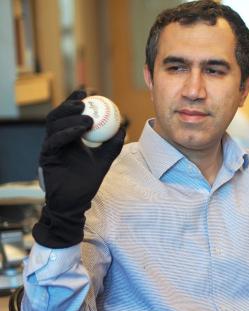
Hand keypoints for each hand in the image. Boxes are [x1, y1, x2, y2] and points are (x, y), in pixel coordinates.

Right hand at [32, 91, 125, 247]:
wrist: (76, 202)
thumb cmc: (88, 181)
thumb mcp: (104, 160)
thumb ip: (112, 145)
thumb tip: (123, 128)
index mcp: (68, 137)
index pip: (69, 114)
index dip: (75, 100)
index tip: (89, 92)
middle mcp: (57, 139)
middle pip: (58, 115)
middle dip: (70, 104)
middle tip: (85, 101)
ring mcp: (50, 147)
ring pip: (54, 124)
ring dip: (70, 118)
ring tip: (88, 118)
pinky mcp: (46, 156)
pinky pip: (54, 141)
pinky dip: (67, 133)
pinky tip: (80, 131)